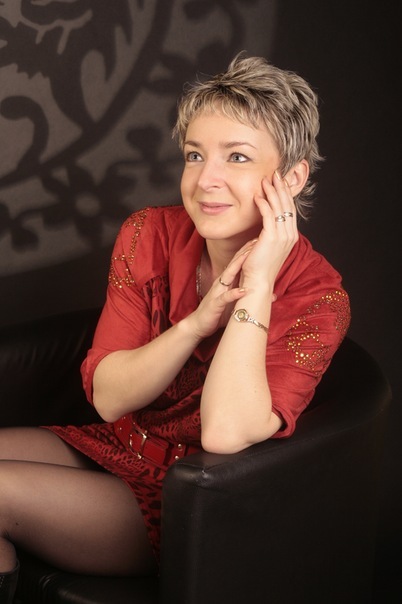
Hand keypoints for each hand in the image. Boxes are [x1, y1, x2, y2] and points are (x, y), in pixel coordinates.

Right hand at [189, 240, 256, 338]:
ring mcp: (218, 293)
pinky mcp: (215, 305)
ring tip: (250, 257)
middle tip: (257, 239)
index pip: (238, 263)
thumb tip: (274, 296)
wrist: (199, 325)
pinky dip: (234, 293)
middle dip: (245, 252)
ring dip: (238, 265)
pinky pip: (225, 298)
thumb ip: (252, 296)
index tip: (261, 240)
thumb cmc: (218, 312)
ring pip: (228, 276)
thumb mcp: (236, 302)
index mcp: (227, 281)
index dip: (248, 251)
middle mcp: (222, 283)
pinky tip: (244, 290)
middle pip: (234, 264)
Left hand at [241, 170, 298, 286]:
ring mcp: (282, 236)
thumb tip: (263, 226)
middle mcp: (290, 235)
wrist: (257, 283)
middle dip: (281, 187)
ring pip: (279, 207)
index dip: (285, 194)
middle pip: (287, 205)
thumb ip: (268, 234)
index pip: (290, 210)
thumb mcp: (266, 247)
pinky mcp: (271, 238)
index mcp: (290, 236)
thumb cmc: (258, 267)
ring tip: (266, 179)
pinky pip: (269, 215)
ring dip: (273, 191)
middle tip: (275, 173)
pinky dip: (264, 203)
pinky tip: (258, 195)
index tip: (279, 181)